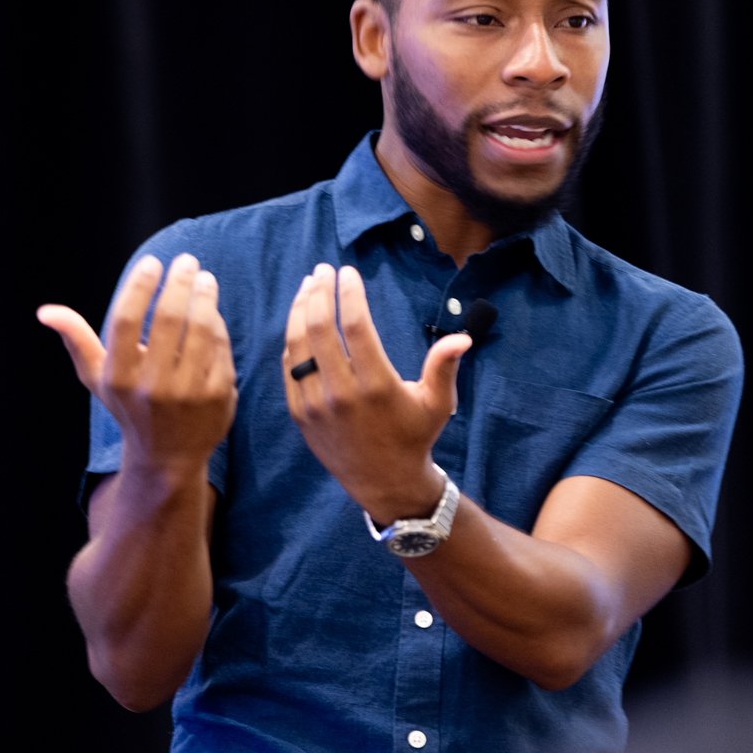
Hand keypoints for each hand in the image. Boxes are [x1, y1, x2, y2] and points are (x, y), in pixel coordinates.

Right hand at [38, 254, 237, 477]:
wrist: (167, 458)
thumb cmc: (129, 406)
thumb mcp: (98, 378)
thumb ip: (76, 340)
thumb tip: (46, 311)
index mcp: (118, 378)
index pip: (125, 320)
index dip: (138, 286)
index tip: (151, 262)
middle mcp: (151, 388)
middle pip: (167, 319)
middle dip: (178, 282)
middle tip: (186, 261)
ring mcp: (187, 394)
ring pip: (200, 330)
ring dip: (204, 297)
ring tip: (204, 279)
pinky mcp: (218, 398)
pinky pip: (220, 348)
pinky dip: (218, 325)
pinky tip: (212, 311)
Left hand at [283, 263, 468, 524]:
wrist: (384, 482)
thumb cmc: (415, 436)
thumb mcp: (437, 404)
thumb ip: (443, 367)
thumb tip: (462, 338)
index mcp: (377, 386)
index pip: (355, 327)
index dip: (349, 294)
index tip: (348, 272)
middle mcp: (342, 394)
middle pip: (320, 329)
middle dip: (320, 292)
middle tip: (323, 270)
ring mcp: (315, 404)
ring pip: (298, 345)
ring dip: (300, 309)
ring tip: (309, 286)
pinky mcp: (300, 413)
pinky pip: (290, 368)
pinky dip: (293, 339)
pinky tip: (299, 319)